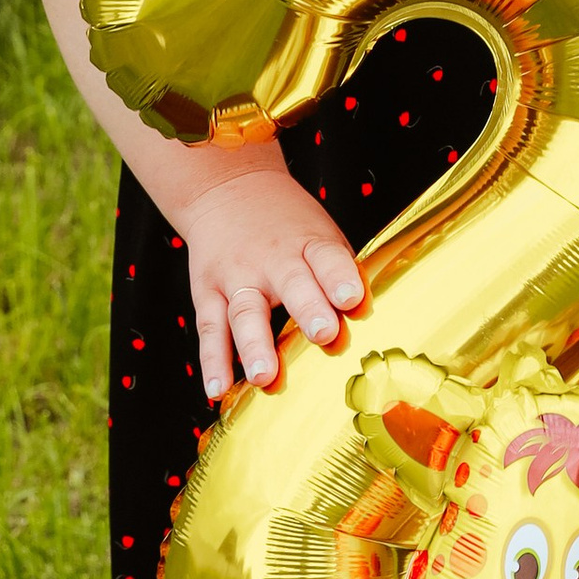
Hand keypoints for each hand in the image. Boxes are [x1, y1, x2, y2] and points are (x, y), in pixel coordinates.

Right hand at [173, 157, 365, 400]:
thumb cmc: (287, 224)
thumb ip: (339, 273)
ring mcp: (237, 276)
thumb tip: (371, 318)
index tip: (351, 299)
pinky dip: (213, 361)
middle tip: (323, 335)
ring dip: (254, 345)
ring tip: (264, 377)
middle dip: (308, 310)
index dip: (340, 277)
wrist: (225, 188)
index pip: (327, 257)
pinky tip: (218, 390)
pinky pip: (210, 329)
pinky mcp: (207, 292)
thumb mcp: (319, 232)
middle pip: (291, 284)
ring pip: (245, 311)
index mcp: (308, 242)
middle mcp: (272, 259)